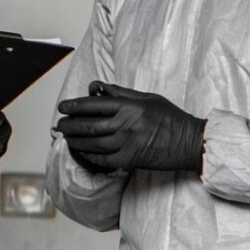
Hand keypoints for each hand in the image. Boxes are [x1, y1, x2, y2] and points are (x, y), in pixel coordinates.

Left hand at [54, 81, 205, 173]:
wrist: (189, 142)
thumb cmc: (170, 117)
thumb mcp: (148, 98)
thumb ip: (122, 93)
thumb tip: (98, 88)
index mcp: (129, 106)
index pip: (94, 104)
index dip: (74, 105)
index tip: (63, 107)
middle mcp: (125, 124)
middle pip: (88, 125)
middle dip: (70, 125)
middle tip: (60, 125)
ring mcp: (126, 144)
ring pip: (92, 143)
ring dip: (75, 141)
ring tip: (67, 138)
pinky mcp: (130, 160)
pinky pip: (102, 160)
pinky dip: (89, 156)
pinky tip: (82, 152)